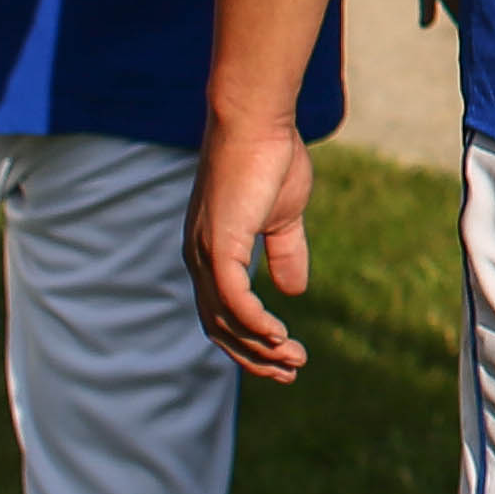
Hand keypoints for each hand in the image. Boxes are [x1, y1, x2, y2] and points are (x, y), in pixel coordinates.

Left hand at [191, 115, 315, 381]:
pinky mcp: (219, 245)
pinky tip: (279, 335)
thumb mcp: (284, 217)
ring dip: (259, 346)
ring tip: (293, 359)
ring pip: (225, 320)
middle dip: (254, 356)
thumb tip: (294, 291)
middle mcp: (199, 258)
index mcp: (211, 251)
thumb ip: (285, 253)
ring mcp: (206, 253)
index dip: (251, 340)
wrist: (258, 122)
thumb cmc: (270, 159)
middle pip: (219, 326)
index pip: (222, 312)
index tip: (284, 357)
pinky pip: (234, 300)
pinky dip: (254, 323)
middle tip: (290, 371)